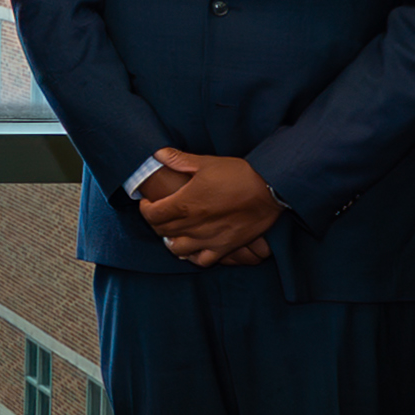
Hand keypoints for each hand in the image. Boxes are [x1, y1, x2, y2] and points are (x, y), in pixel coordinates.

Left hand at [138, 148, 284, 264]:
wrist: (270, 189)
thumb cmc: (238, 174)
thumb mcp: (206, 163)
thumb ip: (179, 160)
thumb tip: (158, 154)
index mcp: (186, 203)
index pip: (152, 214)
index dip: (145, 209)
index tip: (147, 202)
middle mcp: (194, 224)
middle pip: (162, 231)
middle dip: (155, 222)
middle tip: (159, 214)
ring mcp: (209, 239)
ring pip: (177, 248)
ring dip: (170, 240)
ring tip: (173, 230)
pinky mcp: (225, 247)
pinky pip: (202, 260)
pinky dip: (192, 256)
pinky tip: (192, 247)